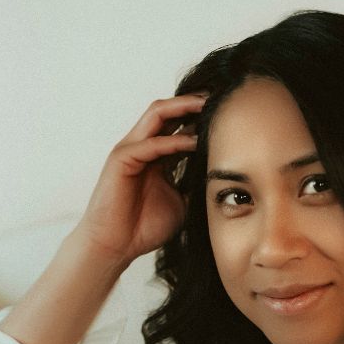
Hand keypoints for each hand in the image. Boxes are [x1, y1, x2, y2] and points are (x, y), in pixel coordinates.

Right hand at [73, 91, 209, 267]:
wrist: (116, 246)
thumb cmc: (144, 228)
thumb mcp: (182, 204)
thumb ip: (196, 187)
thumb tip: (223, 183)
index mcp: (157, 155)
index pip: (179, 124)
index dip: (201, 117)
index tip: (228, 112)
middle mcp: (143, 146)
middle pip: (169, 111)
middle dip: (194, 102)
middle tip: (221, 97)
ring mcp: (131, 150)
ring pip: (157, 114)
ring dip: (183, 107)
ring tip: (208, 105)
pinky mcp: (121, 159)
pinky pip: (151, 143)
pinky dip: (173, 141)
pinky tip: (194, 142)